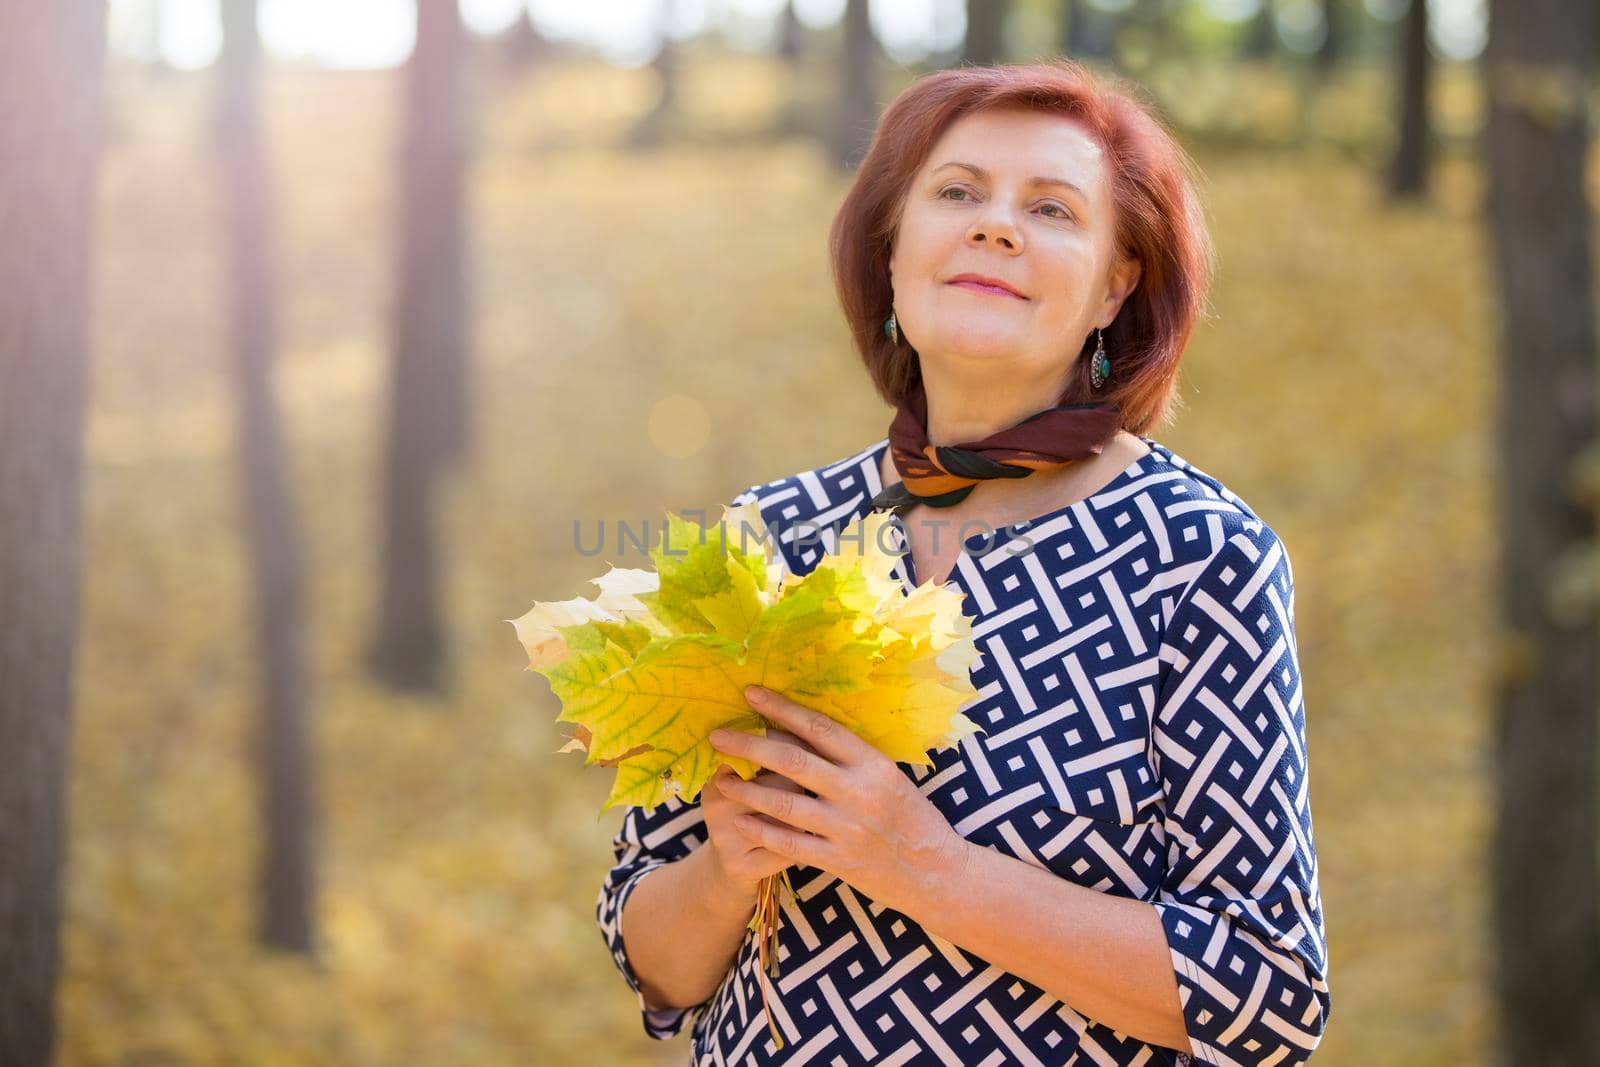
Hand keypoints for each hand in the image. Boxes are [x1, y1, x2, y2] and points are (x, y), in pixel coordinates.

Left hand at [706, 685, 968, 915]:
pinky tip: (740, 820)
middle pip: (793, 761)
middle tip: (718, 735)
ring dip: (747, 789)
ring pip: (784, 803)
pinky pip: (790, 843)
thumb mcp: (890, 778)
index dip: (782, 709)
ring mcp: (847, 828)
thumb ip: (850, 758)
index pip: (819, 728)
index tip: (751, 694)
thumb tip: (798, 730)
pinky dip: (762, 830)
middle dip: (750, 745)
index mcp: (874, 764)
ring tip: (722, 779)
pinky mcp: (839, 861)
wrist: (938, 873)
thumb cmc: (913, 818)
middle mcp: (859, 792)